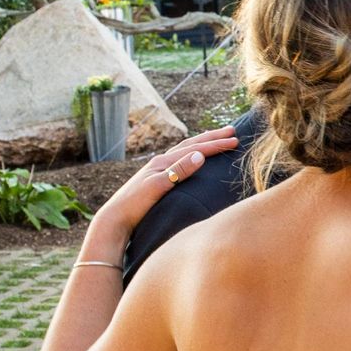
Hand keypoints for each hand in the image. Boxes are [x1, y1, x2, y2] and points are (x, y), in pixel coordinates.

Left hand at [91, 127, 239, 245]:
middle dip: (212, 138)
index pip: (194, 149)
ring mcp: (159, 170)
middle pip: (191, 144)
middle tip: (232, 132)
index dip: (215, 144)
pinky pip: (180, 160)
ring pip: (185, 151)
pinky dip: (192, 154)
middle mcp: (161, 162)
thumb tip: (199, 155)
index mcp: (163, 162)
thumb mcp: (157, 187)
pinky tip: (194, 158)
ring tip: (216, 139)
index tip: (235, 141)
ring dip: (202, 143)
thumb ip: (178, 171)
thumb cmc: (134, 205)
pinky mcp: (157, 179)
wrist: (115, 219)